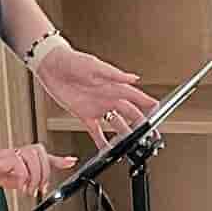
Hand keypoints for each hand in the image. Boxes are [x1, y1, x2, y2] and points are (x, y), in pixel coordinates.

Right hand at [0, 143, 75, 196]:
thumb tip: (27, 184)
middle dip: (45, 172)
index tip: (71, 161)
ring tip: (28, 189)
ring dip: (36, 176)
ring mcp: (6, 155)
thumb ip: (13, 179)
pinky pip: (20, 164)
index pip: (40, 155)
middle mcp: (12, 153)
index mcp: (14, 157)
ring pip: (34, 156)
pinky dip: (24, 177)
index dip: (57, 159)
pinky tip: (19, 186)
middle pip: (40, 152)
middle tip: (39, 188)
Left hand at [33, 46, 155, 146]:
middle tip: (151, 135)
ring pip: (116, 124)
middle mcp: (107, 97)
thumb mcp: (95, 66)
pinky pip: (96, 131)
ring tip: (134, 146)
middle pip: (130, 114)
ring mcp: (97, 107)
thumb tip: (134, 78)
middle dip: (142, 124)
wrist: (51, 66)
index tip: (159, 111)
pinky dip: (102, 141)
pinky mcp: (84, 115)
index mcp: (113, 85)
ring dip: (125, 135)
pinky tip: (108, 149)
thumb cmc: (72, 61)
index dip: (148, 104)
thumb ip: (115, 75)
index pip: (135, 97)